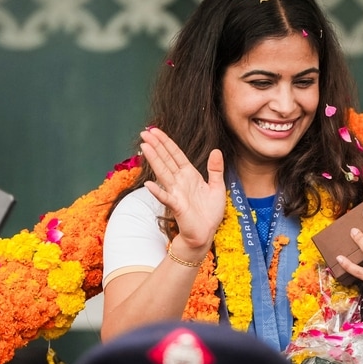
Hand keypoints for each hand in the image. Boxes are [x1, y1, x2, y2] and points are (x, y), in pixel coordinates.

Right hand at [139, 128, 228, 255]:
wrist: (206, 233)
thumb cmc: (209, 212)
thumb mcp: (217, 187)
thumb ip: (216, 169)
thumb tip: (216, 150)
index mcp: (190, 175)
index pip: (176, 155)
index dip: (166, 142)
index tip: (155, 130)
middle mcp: (180, 182)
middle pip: (166, 160)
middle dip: (156, 146)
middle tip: (145, 132)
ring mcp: (177, 193)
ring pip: (163, 174)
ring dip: (154, 161)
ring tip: (144, 147)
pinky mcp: (177, 207)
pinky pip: (166, 198)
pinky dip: (158, 192)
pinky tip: (149, 184)